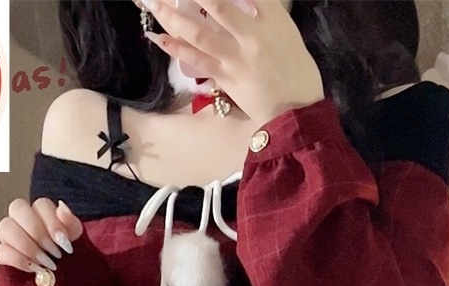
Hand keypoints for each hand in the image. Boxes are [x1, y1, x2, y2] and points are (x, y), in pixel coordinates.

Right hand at [0, 198, 83, 272]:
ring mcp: (10, 237)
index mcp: (42, 214)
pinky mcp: (3, 256)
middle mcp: (22, 220)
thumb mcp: (77, 244)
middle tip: (55, 253)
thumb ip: (71, 224)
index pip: (40, 204)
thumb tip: (61, 206)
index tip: (64, 242)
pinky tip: (35, 269)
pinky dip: (19, 260)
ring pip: (5, 226)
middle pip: (17, 207)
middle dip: (37, 231)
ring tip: (46, 263)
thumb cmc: (70, 262)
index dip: (52, 221)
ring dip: (27, 245)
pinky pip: (2, 251)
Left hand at [143, 0, 323, 127]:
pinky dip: (176, 48)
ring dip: (172, 16)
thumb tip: (238, 1)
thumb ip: (261, 9)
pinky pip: (196, 61)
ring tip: (152, 2)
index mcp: (272, 18)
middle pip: (217, 4)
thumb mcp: (285, 30)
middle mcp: (252, 35)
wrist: (297, 111)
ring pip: (199, 33)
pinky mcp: (225, 78)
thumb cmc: (296, 68)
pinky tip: (158, 36)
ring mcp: (235, 58)